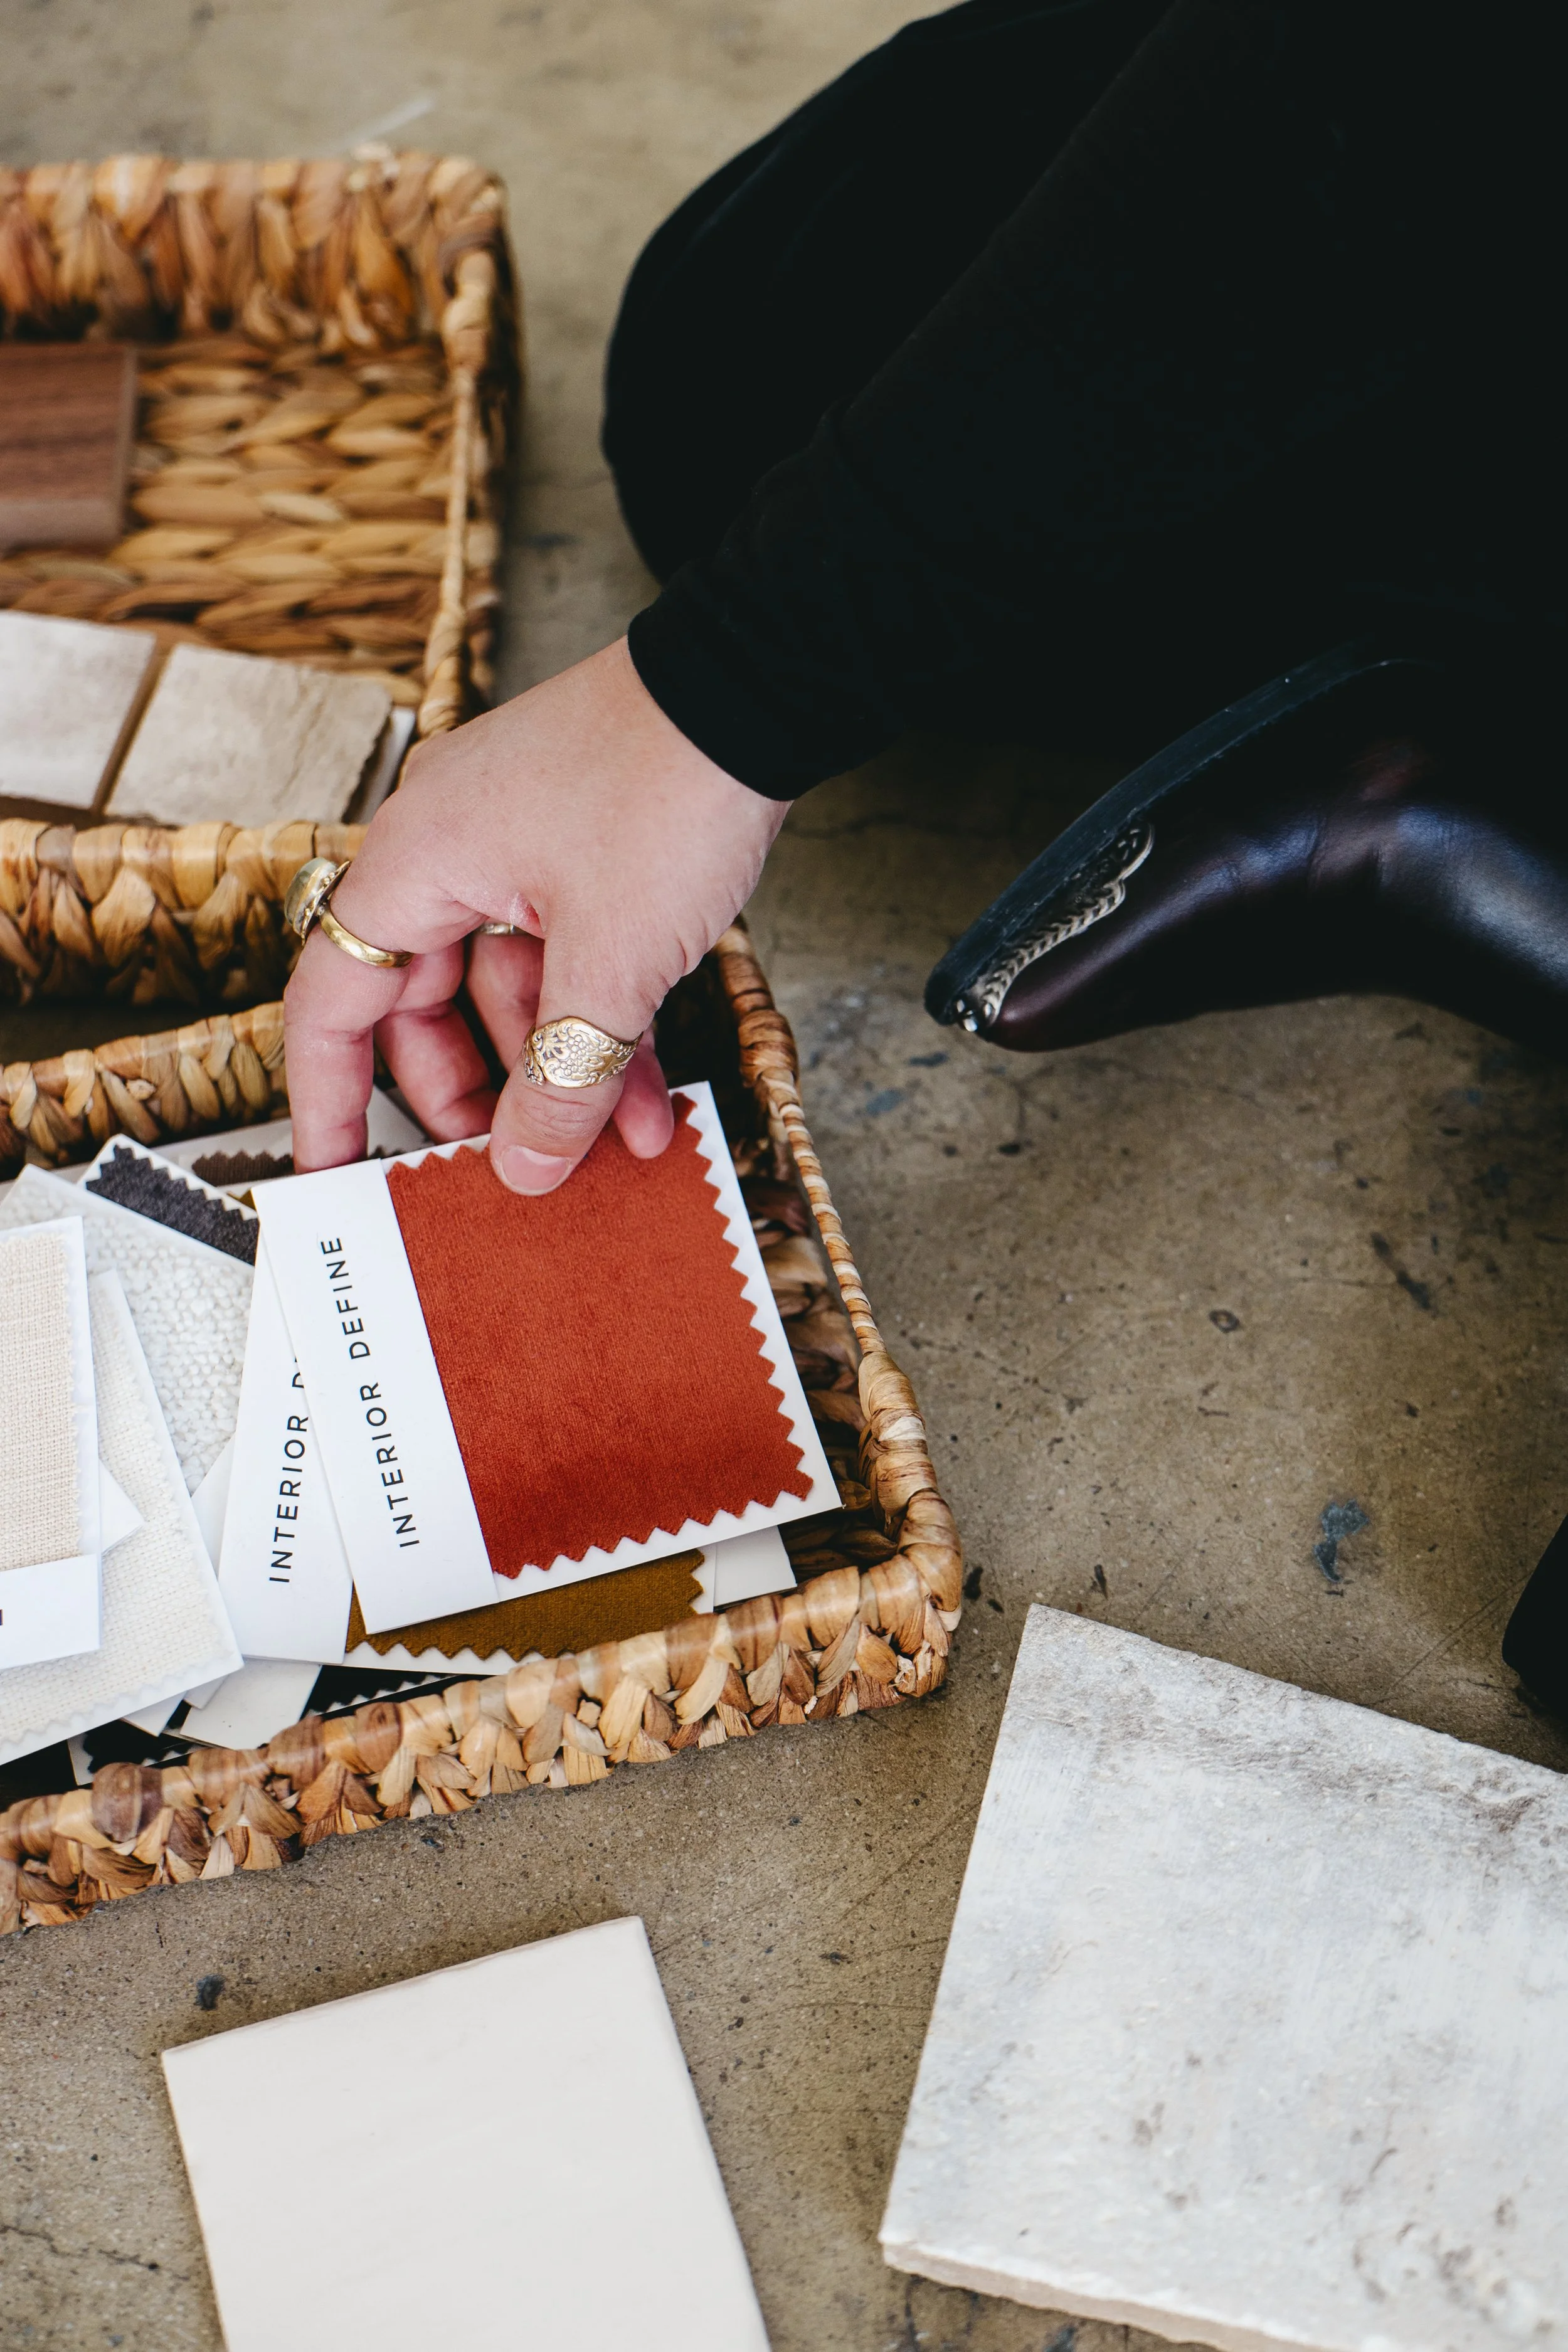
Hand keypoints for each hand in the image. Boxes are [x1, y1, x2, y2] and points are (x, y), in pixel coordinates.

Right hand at [284, 637, 786, 1189]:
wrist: (760, 679)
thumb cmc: (668, 787)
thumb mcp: (615, 962)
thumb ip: (564, 1078)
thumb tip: (527, 1169)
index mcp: (415, 862)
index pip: (333, 1003)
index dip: (327, 1098)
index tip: (334, 1172)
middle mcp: (448, 849)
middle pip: (425, 1007)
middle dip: (481, 1097)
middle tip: (519, 1167)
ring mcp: (515, 846)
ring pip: (511, 991)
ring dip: (565, 1070)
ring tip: (627, 1143)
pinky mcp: (579, 848)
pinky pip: (565, 957)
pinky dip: (600, 1021)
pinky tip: (652, 1092)